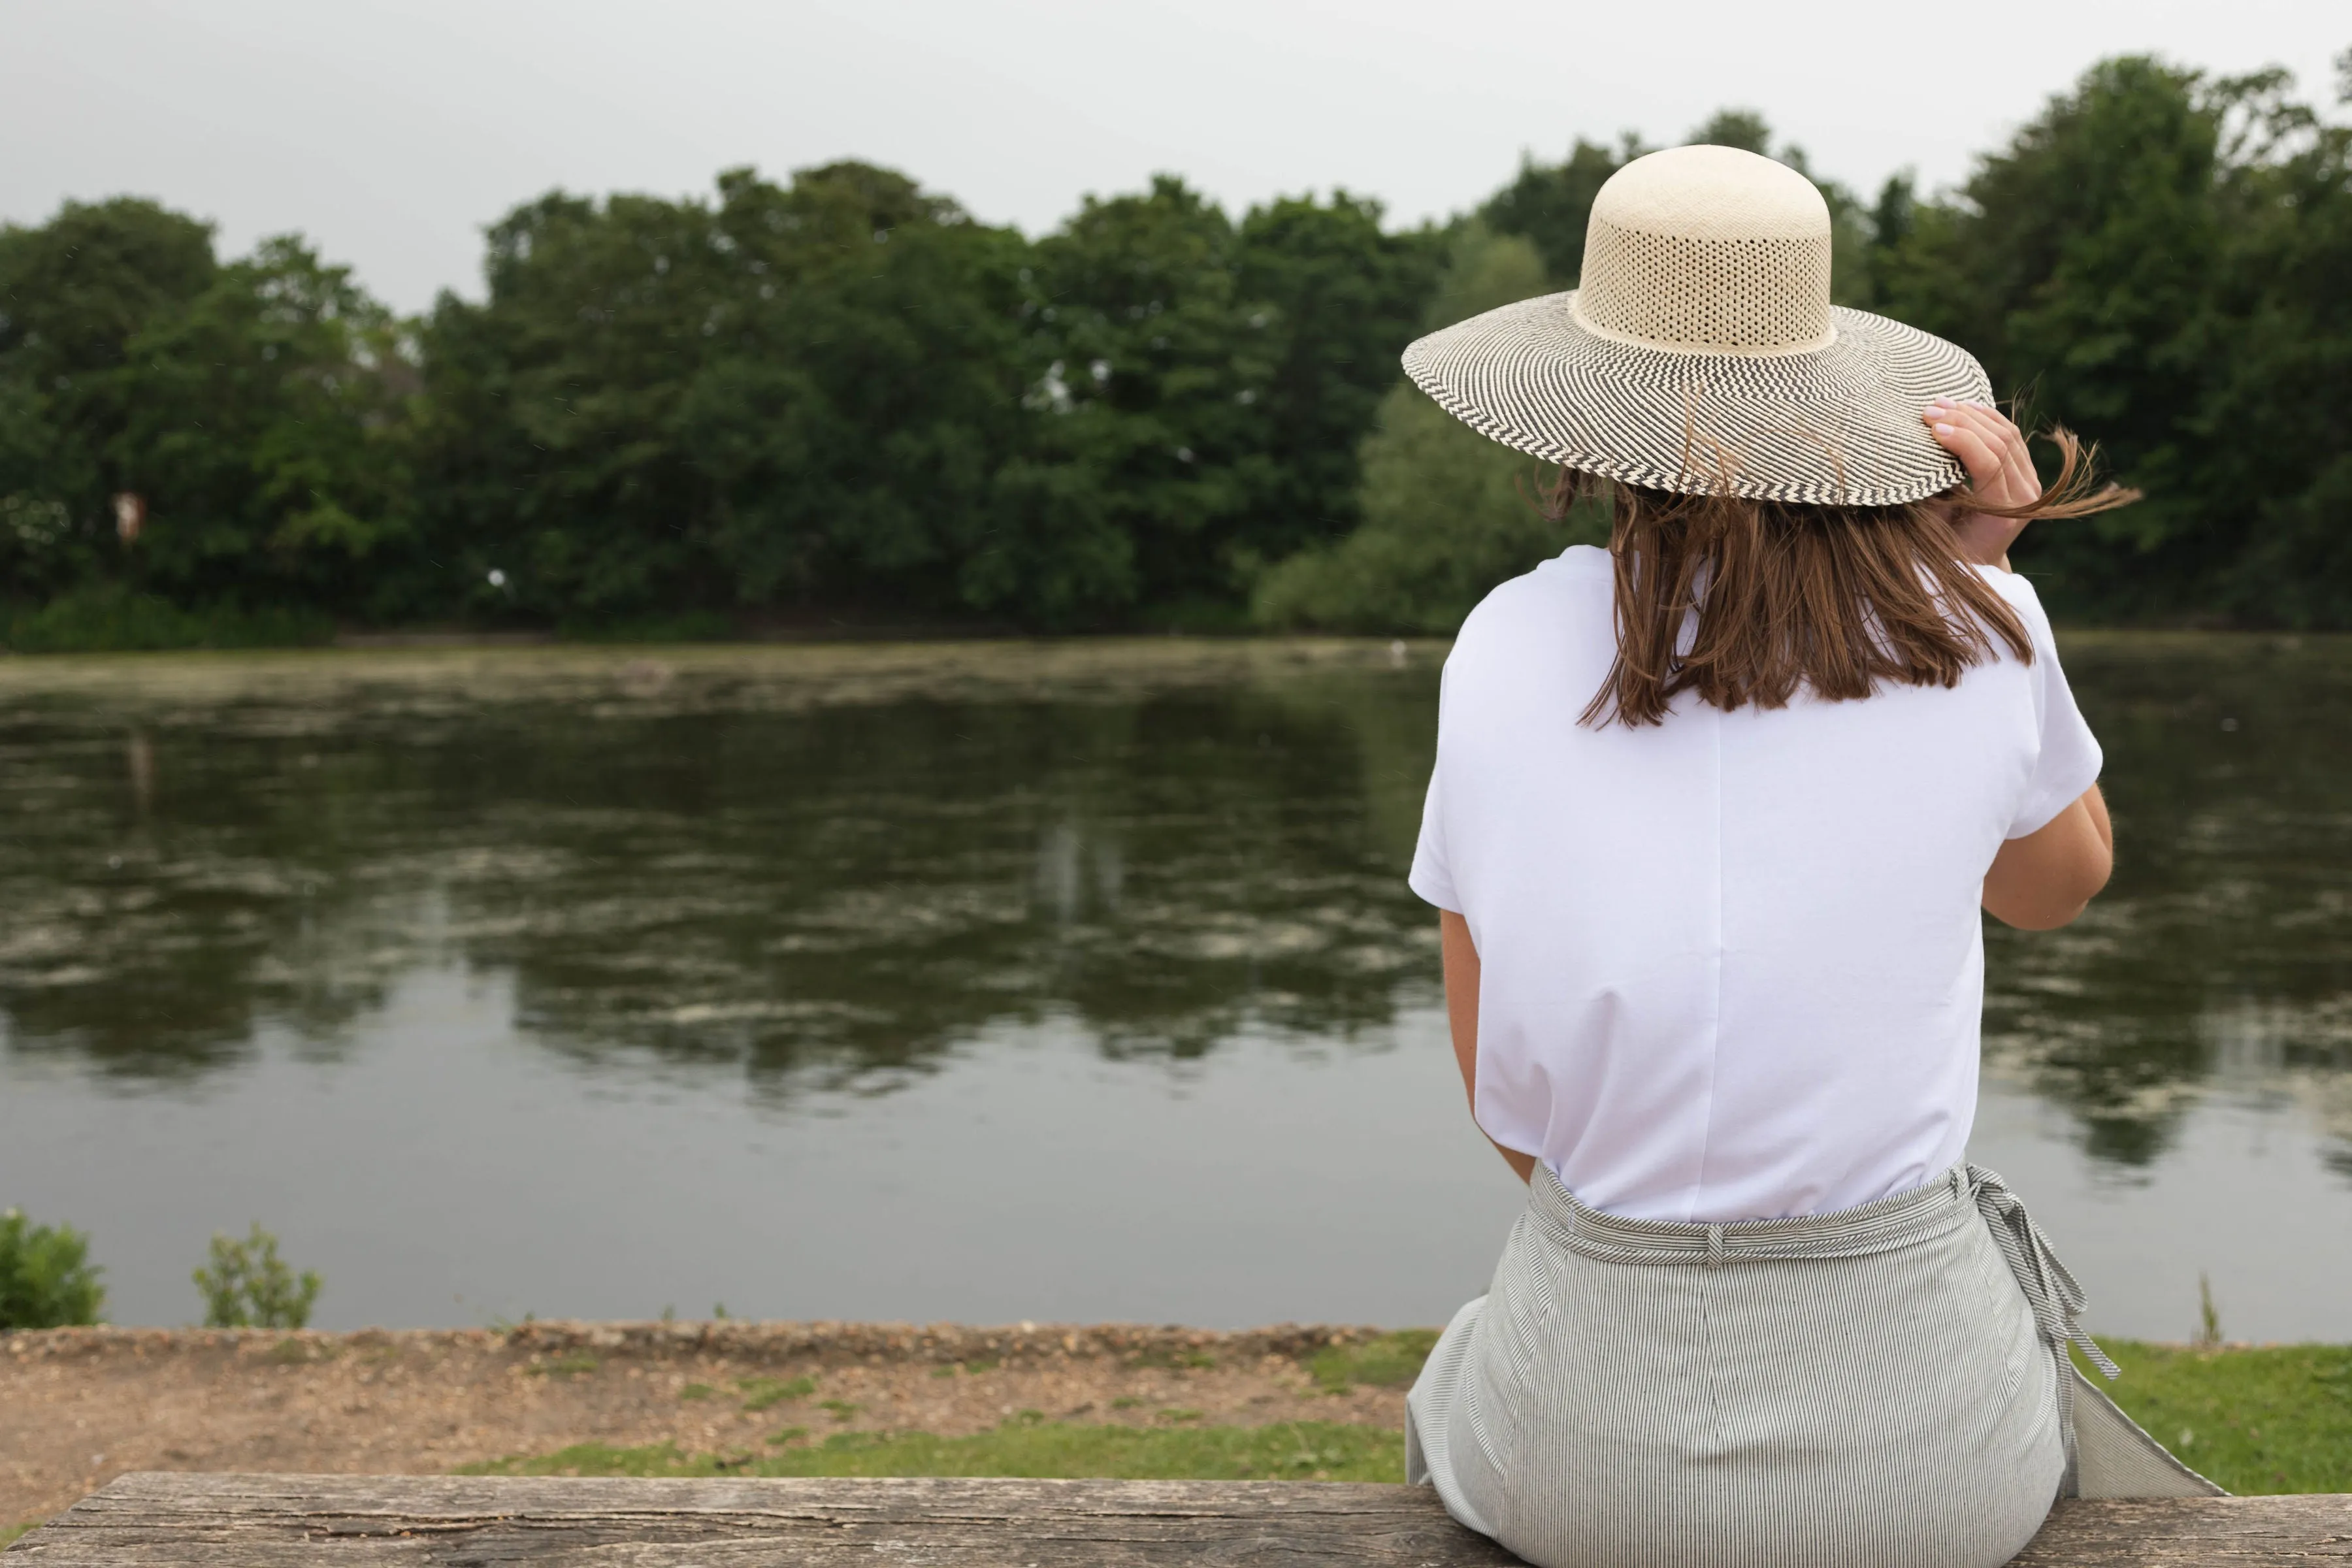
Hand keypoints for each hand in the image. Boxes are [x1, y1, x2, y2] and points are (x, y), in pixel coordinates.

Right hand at [1922, 398, 2036, 569]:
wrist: (1976, 561)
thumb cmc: (1947, 548)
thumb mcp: (1935, 525)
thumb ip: (1935, 492)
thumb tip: (1917, 454)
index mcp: (2005, 514)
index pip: (1989, 464)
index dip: (1961, 441)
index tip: (1932, 429)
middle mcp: (2025, 497)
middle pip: (2000, 444)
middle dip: (1962, 421)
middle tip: (1929, 411)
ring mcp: (2031, 483)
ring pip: (2008, 434)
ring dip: (1973, 414)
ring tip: (1942, 404)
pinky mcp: (2027, 472)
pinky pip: (2012, 436)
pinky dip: (1988, 417)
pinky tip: (1965, 405)